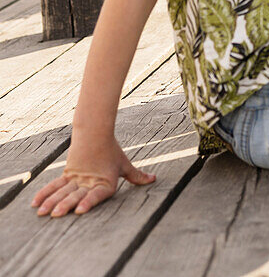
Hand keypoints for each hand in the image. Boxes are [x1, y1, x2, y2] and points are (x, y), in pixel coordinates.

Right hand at [31, 131, 154, 216]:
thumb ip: (136, 176)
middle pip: (75, 194)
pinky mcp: (67, 174)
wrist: (95, 134)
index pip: (96, 194)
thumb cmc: (112, 151)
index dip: (88, 203)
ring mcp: (76, 178)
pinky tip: (36, 204)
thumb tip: (153, 179)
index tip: (79, 211)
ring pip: (62, 191)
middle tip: (56, 215)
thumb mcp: (125, 164)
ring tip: (43, 213)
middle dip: (65, 205)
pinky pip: (54, 185)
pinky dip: (44, 194)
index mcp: (104, 182)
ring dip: (52, 202)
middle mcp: (89, 182)